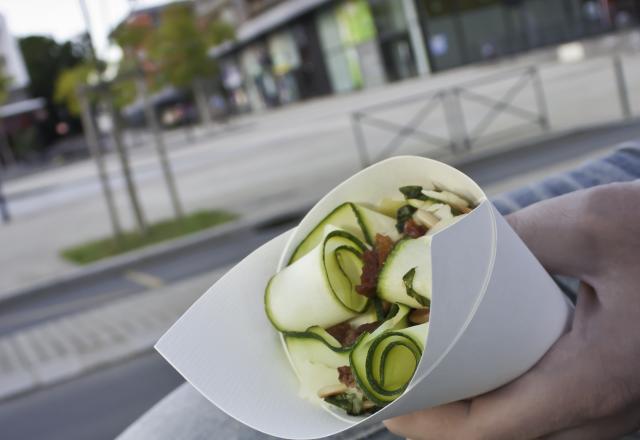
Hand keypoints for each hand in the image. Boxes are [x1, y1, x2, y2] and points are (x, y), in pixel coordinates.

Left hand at [384, 182, 639, 439]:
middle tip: (394, 379)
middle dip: (439, 418)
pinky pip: (543, 412)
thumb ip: (520, 236)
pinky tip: (478, 367)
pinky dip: (500, 398)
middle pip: (498, 436)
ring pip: (521, 429)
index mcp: (592, 380)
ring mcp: (609, 409)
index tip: (386, 401)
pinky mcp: (609, 393)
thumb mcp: (595, 222)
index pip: (489, 430)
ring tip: (424, 373)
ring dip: (467, 410)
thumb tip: (455, 247)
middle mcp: (601, 411)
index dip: (428, 424)